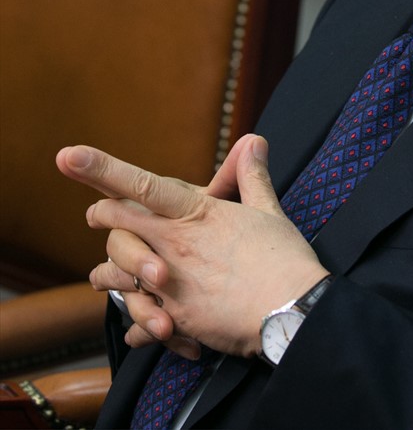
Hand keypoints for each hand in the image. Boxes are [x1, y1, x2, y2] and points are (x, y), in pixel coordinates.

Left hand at [56, 136, 328, 357]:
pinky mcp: (175, 319)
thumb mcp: (268, 210)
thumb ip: (251, 175)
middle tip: (96, 214)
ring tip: (107, 274)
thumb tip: (253, 140)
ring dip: (110, 271)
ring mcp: (170, 284)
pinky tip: (143, 325)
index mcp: (196, 214)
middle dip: (102, 214)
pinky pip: (138, 318)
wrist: (291, 313)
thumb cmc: (283, 259)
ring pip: (115, 273)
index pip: (141, 185)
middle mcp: (174, 246)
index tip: (68, 156)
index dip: (101, 168)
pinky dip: (138, 321)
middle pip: (117, 223)